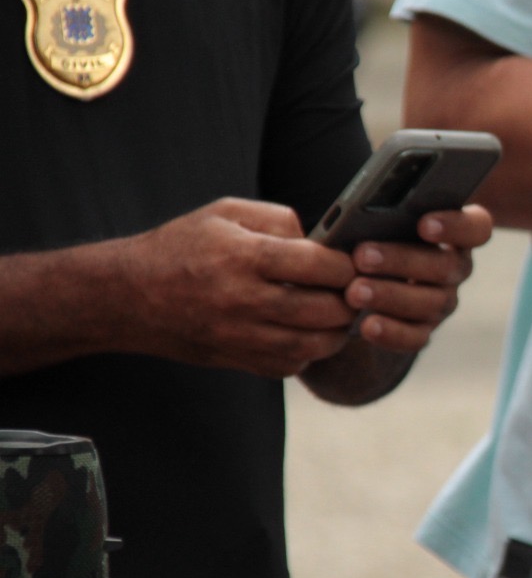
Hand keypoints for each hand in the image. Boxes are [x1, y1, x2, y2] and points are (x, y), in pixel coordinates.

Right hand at [118, 197, 357, 376]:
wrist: (128, 295)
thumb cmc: (180, 247)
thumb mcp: (224, 212)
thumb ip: (279, 219)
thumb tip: (323, 240)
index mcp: (243, 256)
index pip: (319, 265)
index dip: (348, 265)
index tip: (356, 262)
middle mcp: (243, 300)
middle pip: (326, 310)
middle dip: (352, 299)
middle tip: (358, 290)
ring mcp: (240, 336)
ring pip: (314, 344)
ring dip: (339, 330)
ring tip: (341, 312)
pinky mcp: (237, 360)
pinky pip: (290, 364)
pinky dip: (309, 351)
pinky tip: (308, 332)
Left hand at [343, 204, 493, 352]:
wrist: (363, 268)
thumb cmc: (375, 229)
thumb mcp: (383, 215)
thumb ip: (385, 212)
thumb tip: (364, 214)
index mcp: (457, 232)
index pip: (476, 227)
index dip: (455, 226)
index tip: (424, 224)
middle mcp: (456, 268)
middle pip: (445, 267)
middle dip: (402, 261)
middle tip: (363, 256)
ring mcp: (443, 301)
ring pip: (431, 303)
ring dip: (391, 296)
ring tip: (354, 292)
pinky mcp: (424, 329)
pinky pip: (417, 337)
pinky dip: (392, 333)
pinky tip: (366, 325)